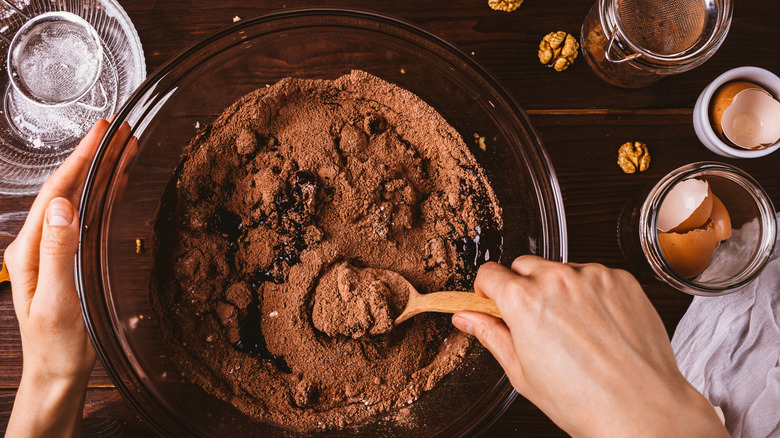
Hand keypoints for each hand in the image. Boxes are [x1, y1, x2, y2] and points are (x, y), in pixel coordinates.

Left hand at [4, 119, 108, 436]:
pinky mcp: (69, 258)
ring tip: (124, 149)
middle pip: (69, 189)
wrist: (58, 373)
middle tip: (118, 131)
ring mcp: (54, 249)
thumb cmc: (56, 344)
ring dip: (101, 173)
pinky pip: (88, 217)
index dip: (79, 160)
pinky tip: (116, 184)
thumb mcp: (58, 300)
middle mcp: (39, 243)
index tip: (99, 133)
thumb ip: (58, 252)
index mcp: (30, 249)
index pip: (56, 193)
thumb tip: (64, 207)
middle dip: (93, 158)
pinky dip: (103, 195)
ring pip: (80, 200)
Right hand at [452, 256, 729, 437]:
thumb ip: (490, 335)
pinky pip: (595, 276)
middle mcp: (556, 279)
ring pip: (561, 269)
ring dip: (559, 288)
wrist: (640, 409)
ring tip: (574, 329)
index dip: (487, 290)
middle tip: (536, 321)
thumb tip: (466, 318)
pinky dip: (591, 293)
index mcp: (523, 300)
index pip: (489, 273)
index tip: (493, 301)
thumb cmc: (582, 400)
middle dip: (523, 287)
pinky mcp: (621, 279)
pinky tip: (598, 325)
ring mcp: (592, 276)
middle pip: (524, 265)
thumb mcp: (521, 372)